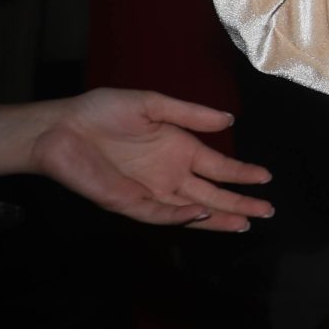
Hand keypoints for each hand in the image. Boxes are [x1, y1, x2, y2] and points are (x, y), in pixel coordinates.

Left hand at [28, 88, 276, 233]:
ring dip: (218, 217)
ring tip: (244, 223)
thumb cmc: (102, 112)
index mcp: (179, 149)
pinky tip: (201, 213)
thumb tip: (229, 119)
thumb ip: (190, 114)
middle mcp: (170, 174)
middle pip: (212, 193)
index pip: (218, 167)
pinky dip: (181, 216)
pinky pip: (159, 213)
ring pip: (192, 210)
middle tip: (267, 210)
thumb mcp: (152, 104)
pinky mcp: (129, 203)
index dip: (242, 173)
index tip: (266, 178)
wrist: (60, 129)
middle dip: (240, 202)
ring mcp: (151, 191)